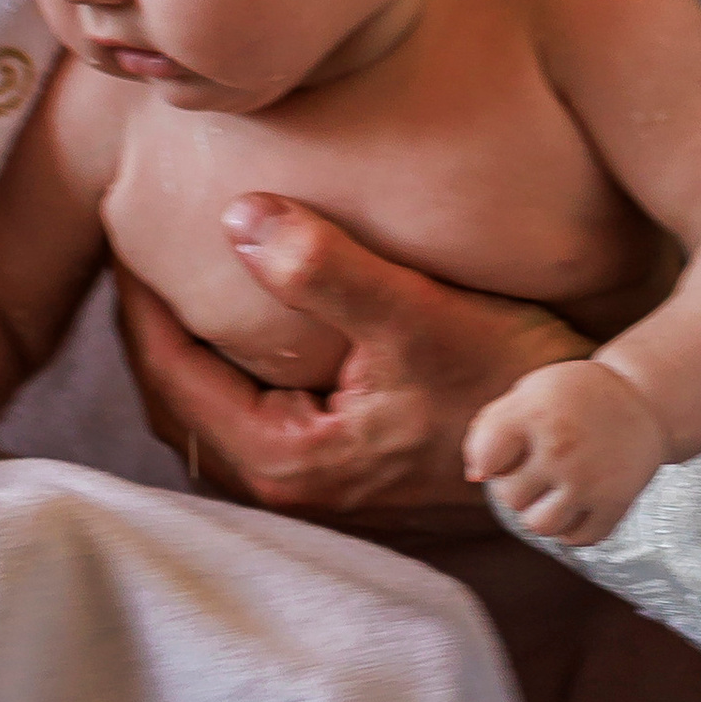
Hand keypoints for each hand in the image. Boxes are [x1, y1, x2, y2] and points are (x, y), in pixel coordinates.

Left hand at [115, 195, 586, 516]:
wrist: (579, 445)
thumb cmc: (507, 384)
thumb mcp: (416, 316)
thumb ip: (324, 270)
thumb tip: (237, 217)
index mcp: (284, 458)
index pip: (167, 373)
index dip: (137, 300)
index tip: (121, 229)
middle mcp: (289, 484)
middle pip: (176, 401)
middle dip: (150, 327)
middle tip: (134, 249)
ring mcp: (317, 483)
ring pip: (212, 411)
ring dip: (190, 350)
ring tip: (180, 276)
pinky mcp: (344, 467)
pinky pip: (251, 414)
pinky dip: (230, 367)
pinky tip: (246, 320)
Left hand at [464, 356, 663, 546]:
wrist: (645, 401)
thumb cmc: (573, 397)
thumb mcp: (530, 392)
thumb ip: (490, 427)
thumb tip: (474, 476)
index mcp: (536, 412)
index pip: (485, 459)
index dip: (491, 458)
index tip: (509, 448)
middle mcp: (562, 448)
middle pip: (509, 498)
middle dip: (515, 486)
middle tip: (538, 467)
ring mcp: (590, 480)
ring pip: (539, 527)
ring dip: (540, 513)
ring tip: (554, 490)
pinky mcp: (616, 503)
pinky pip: (577, 540)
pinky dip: (572, 528)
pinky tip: (578, 501)